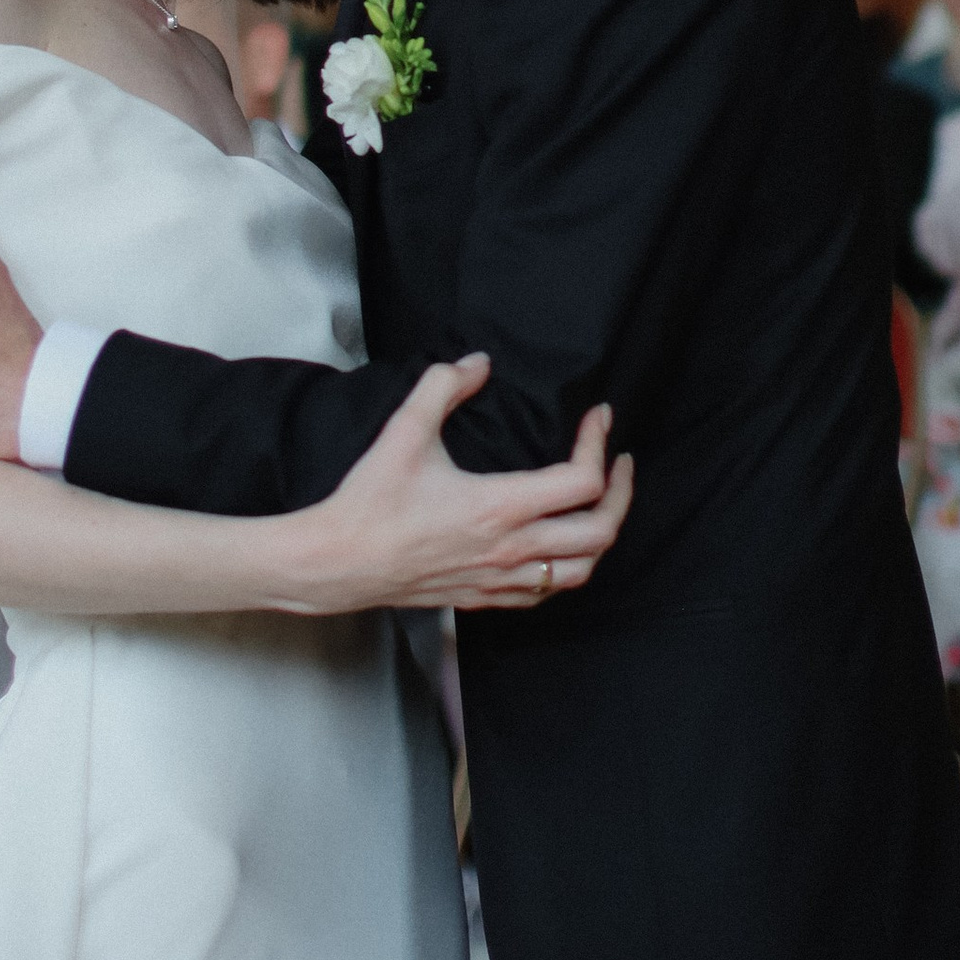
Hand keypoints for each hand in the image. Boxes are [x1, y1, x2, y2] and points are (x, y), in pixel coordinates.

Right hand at [276, 358, 633, 616]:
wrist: (339, 563)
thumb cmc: (370, 504)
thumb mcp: (405, 431)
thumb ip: (443, 386)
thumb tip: (476, 363)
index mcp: (500, 507)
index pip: (582, 481)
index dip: (599, 444)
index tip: (597, 419)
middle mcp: (510, 549)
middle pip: (599, 533)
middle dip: (621, 494)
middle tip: (619, 465)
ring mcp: (500, 578)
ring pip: (581, 572)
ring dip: (600, 538)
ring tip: (600, 508)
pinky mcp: (483, 596)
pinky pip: (546, 593)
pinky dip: (567, 570)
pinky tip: (558, 550)